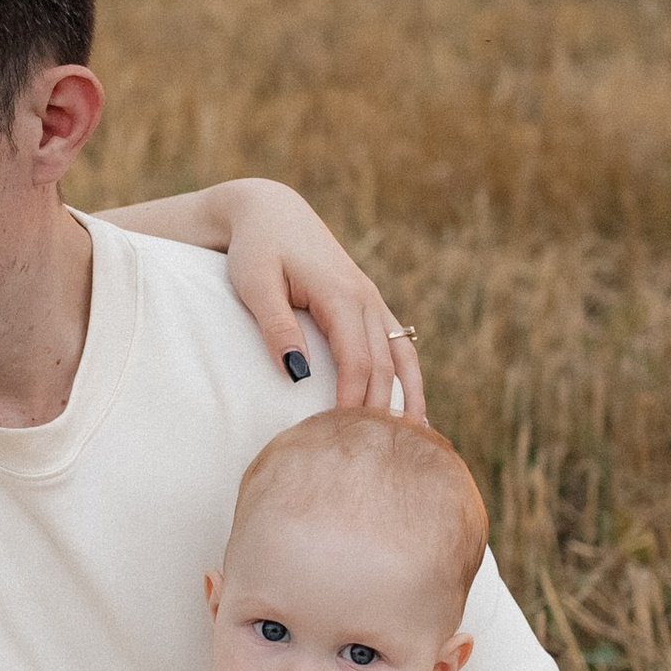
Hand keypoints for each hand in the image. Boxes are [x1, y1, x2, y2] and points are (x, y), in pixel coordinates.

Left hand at [216, 182, 426, 421]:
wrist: (270, 211)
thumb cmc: (256, 248)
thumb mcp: (255, 283)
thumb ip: (276, 326)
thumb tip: (297, 374)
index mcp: (341, 295)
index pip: (358, 361)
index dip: (354, 403)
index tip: (344, 439)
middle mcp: (367, 299)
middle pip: (384, 366)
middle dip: (381, 412)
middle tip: (374, 458)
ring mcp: (373, 302)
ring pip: (402, 357)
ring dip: (408, 398)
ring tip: (414, 443)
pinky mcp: (370, 306)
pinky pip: (399, 346)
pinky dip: (408, 378)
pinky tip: (412, 410)